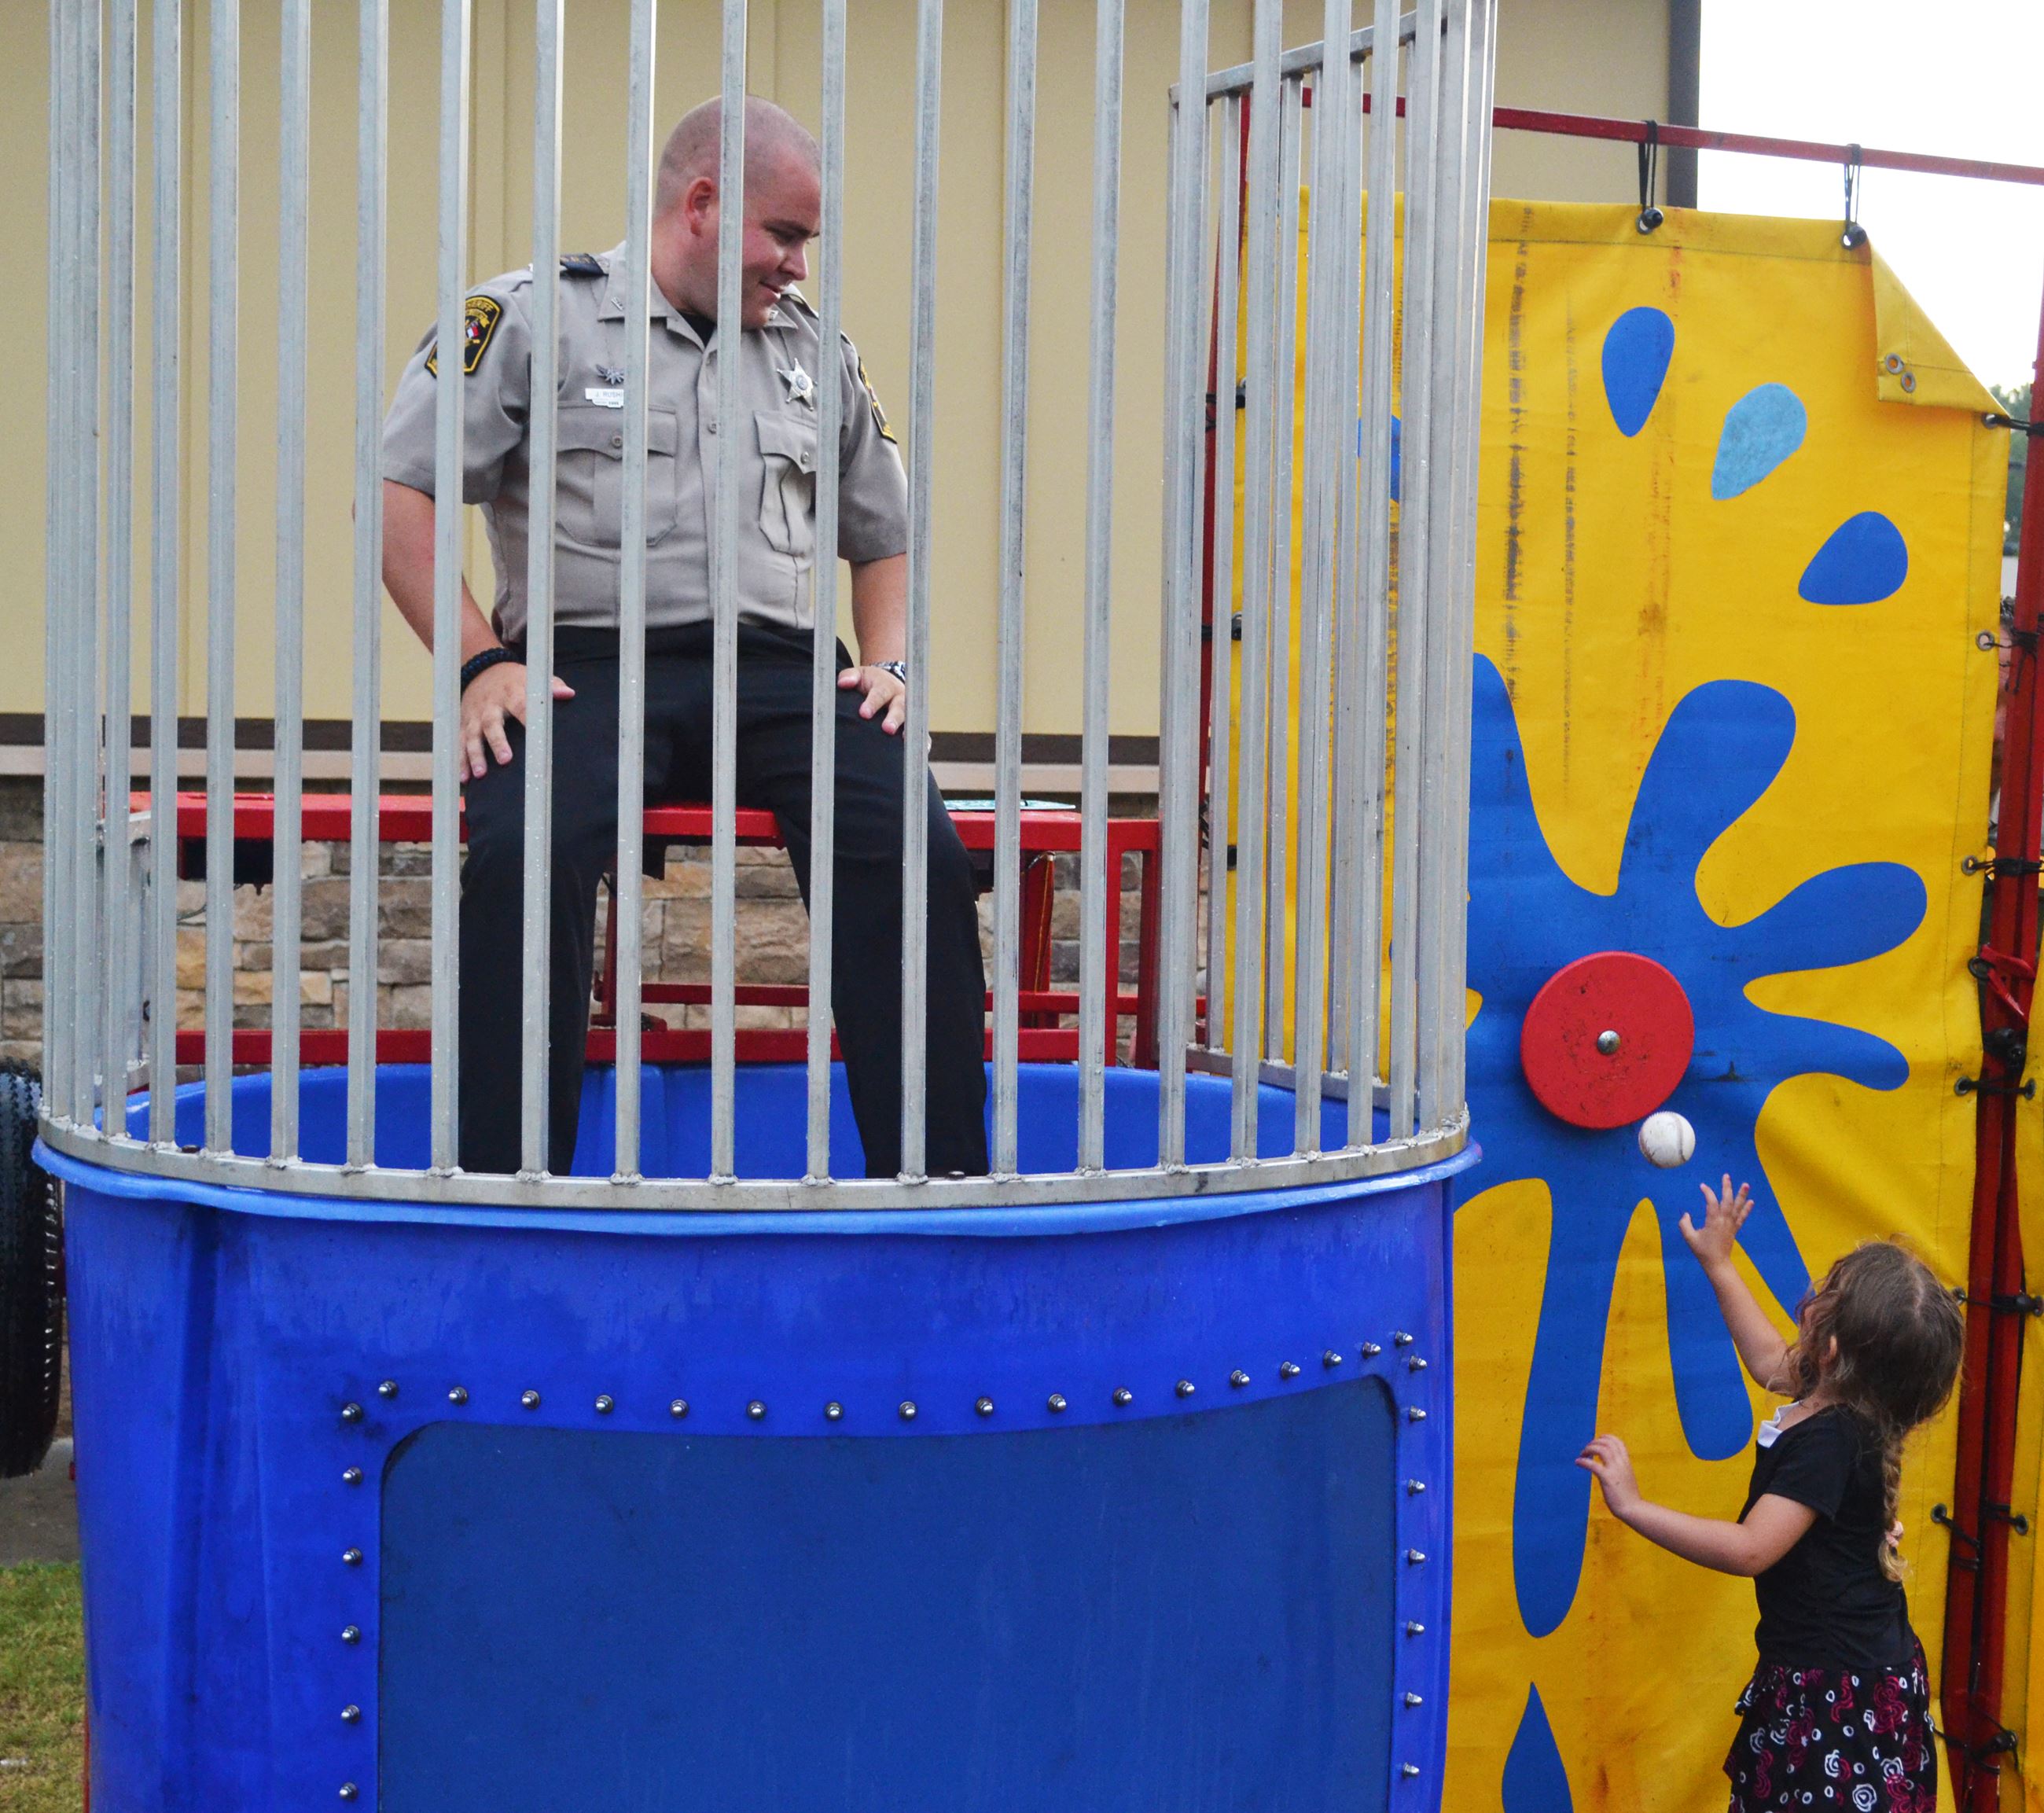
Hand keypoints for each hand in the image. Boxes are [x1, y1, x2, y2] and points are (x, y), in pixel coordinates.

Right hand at [461, 660, 574, 778]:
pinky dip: (460, 760)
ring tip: (481, 774)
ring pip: (472, 736)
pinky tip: (464, 778)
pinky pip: (459, 743)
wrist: (483, 670)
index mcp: (511, 693)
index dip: (527, 719)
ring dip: (475, 755)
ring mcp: (475, 716)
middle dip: (497, 742)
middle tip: (505, 760)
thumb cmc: (514, 680)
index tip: (536, 734)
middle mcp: (490, 706)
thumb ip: (551, 686)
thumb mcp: (531, 678)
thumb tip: (568, 694)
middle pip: (492, 724)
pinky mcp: (464, 724)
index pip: (521, 706)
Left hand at [838, 662, 906, 735]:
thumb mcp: (859, 675)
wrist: (885, 684)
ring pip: (907, 719)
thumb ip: (850, 676)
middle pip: (898, 707)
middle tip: (887, 729)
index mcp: (885, 685)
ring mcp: (905, 710)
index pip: (879, 693)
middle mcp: (899, 697)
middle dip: (893, 718)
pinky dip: (909, 736)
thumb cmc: (868, 682)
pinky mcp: (907, 721)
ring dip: (903, 728)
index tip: (864, 713)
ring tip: (898, 738)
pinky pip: (910, 729)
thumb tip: (844, 683)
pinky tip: (904, 743)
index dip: (872, 703)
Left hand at [1575, 1433, 1641, 1518]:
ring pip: (1601, 1449)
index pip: (1618, 1442)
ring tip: (1582, 1454)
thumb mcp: (1626, 1477)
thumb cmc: (1629, 1496)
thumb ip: (1619, 1469)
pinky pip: (1593, 1465)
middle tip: (1586, 1450)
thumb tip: (1608, 1466)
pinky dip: (1583, 1461)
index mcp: (1626, 1462)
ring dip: (1588, 1449)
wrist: (1633, 1509)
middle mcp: (1621, 1463)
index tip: (1597, 1440)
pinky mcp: (1608, 1479)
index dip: (1606, 1438)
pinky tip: (1578, 1462)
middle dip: (1594, 1442)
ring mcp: (1615, 1470)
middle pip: (1607, 1443)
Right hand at [1680, 1174, 1752, 1276]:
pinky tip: (1751, 1201)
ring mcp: (1731, 1224)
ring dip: (1742, 1195)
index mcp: (1713, 1221)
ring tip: (1746, 1184)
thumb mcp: (1689, 1237)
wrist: (1717, 1263)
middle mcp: (1724, 1220)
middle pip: (1727, 1200)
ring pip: (1737, 1207)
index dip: (1708, 1193)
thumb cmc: (1702, 1250)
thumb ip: (1684, 1224)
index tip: (1703, 1186)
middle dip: (1727, 1187)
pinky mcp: (1735, 1229)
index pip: (1712, 1202)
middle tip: (1726, 1176)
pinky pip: (1742, 1217)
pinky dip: (1747, 1209)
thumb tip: (1686, 1214)